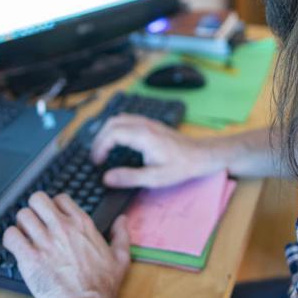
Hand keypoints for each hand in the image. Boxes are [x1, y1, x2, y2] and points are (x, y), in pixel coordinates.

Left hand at [2, 191, 128, 297]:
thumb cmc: (103, 286)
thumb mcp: (120, 258)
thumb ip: (121, 235)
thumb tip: (122, 220)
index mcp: (82, 224)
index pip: (60, 198)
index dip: (54, 207)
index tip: (52, 218)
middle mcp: (62, 228)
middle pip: (37, 199)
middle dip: (34, 209)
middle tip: (35, 223)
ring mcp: (45, 241)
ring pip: (22, 215)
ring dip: (21, 225)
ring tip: (25, 236)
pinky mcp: (29, 258)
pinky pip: (10, 236)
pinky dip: (10, 239)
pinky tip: (17, 247)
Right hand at [90, 114, 217, 187]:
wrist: (201, 155)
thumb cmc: (182, 166)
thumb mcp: (155, 178)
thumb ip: (129, 178)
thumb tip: (107, 178)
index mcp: (143, 136)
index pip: (112, 134)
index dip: (100, 147)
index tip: (98, 162)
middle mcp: (144, 125)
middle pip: (112, 123)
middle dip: (99, 139)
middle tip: (96, 157)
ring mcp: (148, 122)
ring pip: (118, 119)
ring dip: (106, 133)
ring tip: (103, 151)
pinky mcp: (151, 124)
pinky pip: (126, 120)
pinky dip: (115, 129)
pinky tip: (116, 143)